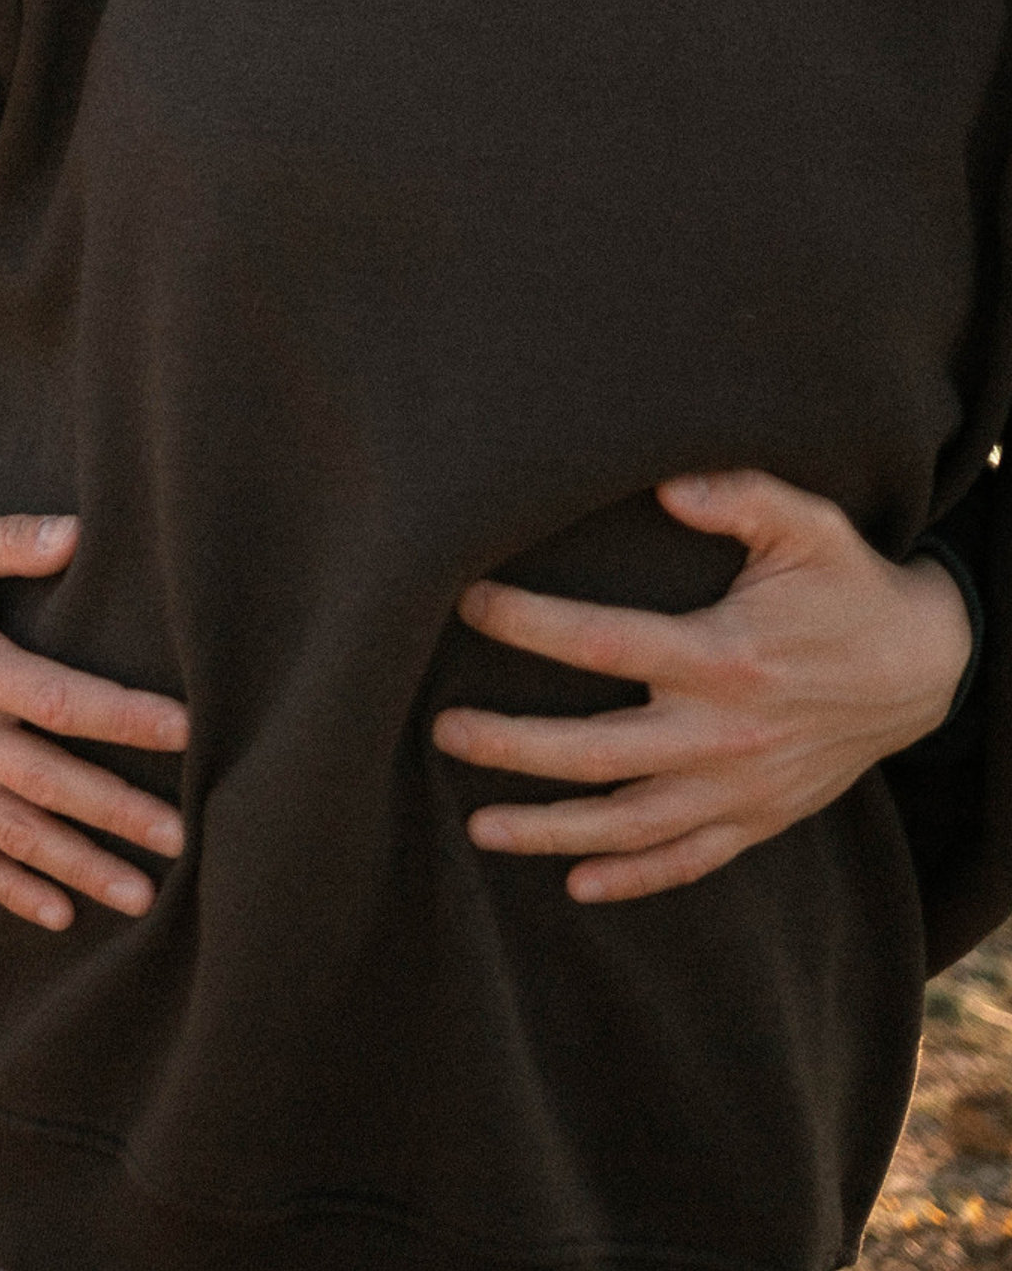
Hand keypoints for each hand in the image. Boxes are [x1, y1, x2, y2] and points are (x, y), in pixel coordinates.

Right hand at [0, 510, 185, 930]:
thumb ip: (6, 538)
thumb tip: (77, 533)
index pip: (56, 698)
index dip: (121, 716)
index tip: (186, 730)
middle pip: (44, 781)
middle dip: (116, 811)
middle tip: (181, 836)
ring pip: (13, 834)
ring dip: (79, 867)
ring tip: (143, 895)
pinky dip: (11, 891)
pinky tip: (62, 915)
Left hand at [433, 469, 972, 903]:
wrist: (927, 670)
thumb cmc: (847, 585)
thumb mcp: (809, 527)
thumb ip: (743, 497)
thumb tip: (670, 485)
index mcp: (724, 657)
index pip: (604, 644)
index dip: (529, 624)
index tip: (466, 601)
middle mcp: (725, 734)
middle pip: (599, 750)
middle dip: (514, 746)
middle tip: (441, 730)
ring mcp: (742, 789)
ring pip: (632, 824)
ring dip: (552, 830)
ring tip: (478, 827)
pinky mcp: (760, 819)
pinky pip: (691, 862)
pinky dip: (634, 878)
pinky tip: (577, 884)